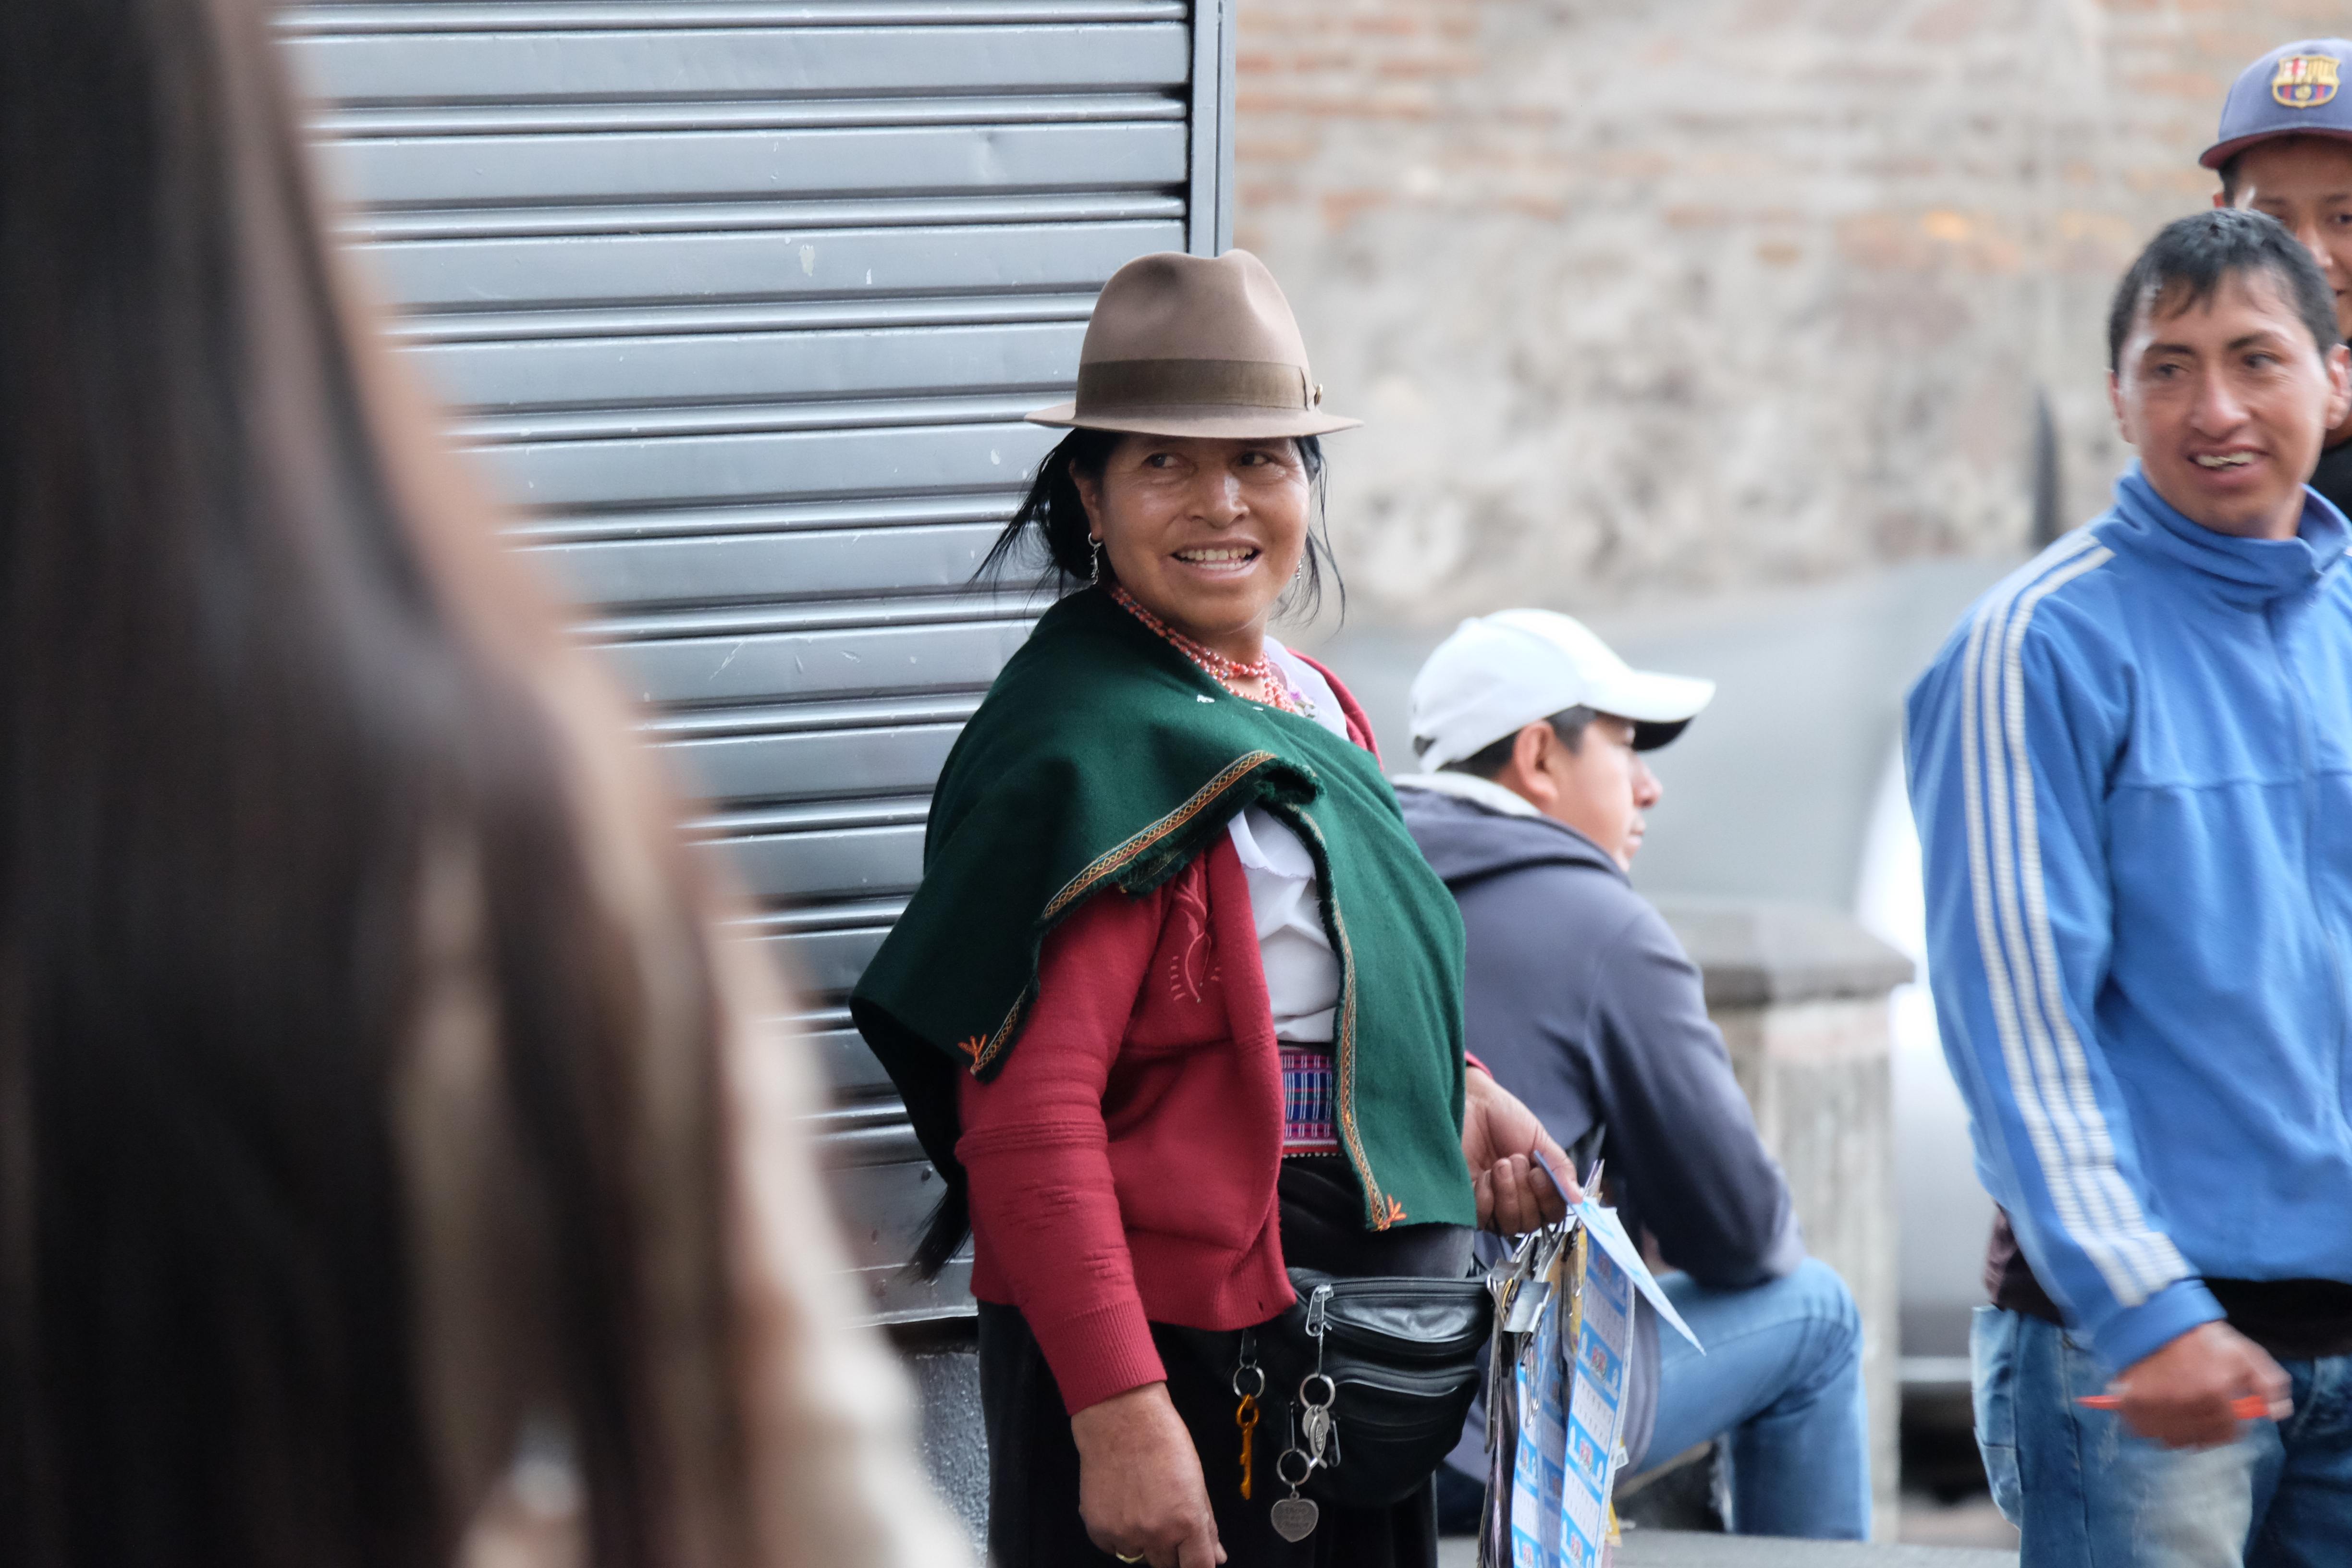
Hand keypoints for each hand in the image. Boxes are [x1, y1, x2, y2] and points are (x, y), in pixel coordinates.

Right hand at [1069, 1383, 1224, 1566]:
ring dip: (1142, 1540)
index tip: (1193, 1561)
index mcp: (1187, 1522)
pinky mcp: (1098, 1530)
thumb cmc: (1162, 1439)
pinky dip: (1117, 1533)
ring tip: (1139, 1504)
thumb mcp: (1196, 1480)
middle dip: (1170, 1550)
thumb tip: (1217, 1557)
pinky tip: (1120, 1503)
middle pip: (1167, 1566)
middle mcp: (1157, 1534)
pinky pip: (1112, 1546)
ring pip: (1138, 1556)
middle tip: (1164, 1518)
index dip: (1197, 1567)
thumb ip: (1207, 1525)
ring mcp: (1125, 1534)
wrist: (1120, 1418)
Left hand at [1462, 1067, 1579, 1232]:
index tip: (1538, 1172)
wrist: (1472, 1104)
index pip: (1552, 1215)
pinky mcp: (1466, 1203)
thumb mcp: (1540, 1141)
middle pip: (1530, 1224)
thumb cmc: (1505, 1119)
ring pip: (1509, 1224)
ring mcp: (1491, 1205)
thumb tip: (1578, 1199)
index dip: (1548, 1199)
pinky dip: (1486, 1196)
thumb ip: (1560, 1169)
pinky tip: (1483, 1175)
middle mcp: (1515, 1201)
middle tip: (1515, 1160)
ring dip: (1507, 1192)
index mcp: (1536, 1188)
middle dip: (1525, 1192)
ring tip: (1500, 1164)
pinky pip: (1482, 1219)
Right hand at [2108, 1322, 2290, 1448]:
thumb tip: (2278, 1413)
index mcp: (2216, 1391)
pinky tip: (2160, 1410)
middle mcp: (2188, 1404)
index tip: (2225, 1414)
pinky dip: (2155, 1427)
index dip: (2231, 1425)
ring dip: (2182, 1431)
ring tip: (2181, 1410)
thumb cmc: (2201, 1336)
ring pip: (2177, 1441)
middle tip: (2202, 1409)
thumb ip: (2268, 1383)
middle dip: (2207, 1428)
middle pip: (2205, 1439)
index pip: (2231, 1432)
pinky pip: (2149, 1434)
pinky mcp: (2133, 1407)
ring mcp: (2158, 1407)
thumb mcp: (2243, 1352)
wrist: (2152, 1317)